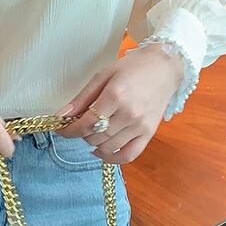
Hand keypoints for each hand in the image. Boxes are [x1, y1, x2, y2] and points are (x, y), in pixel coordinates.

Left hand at [53, 43, 184, 163]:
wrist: (164, 67)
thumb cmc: (133, 67)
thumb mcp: (103, 75)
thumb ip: (82, 98)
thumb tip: (62, 115)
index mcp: (115, 96)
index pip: (86, 123)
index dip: (69, 131)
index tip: (61, 129)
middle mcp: (129, 114)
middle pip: (96, 137)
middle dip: (82, 133)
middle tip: (80, 124)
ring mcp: (141, 126)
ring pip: (108, 147)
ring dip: (94, 144)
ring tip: (92, 132)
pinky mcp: (149, 133)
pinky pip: (129, 155)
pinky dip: (112, 158)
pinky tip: (102, 151)